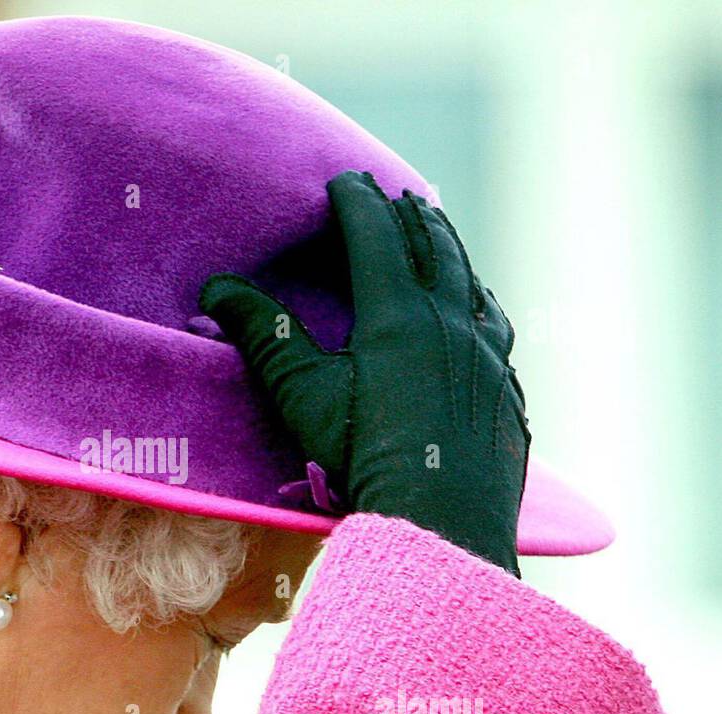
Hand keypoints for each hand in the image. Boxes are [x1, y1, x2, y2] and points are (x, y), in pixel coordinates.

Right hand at [199, 170, 529, 575]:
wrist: (442, 524)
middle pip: (431, 245)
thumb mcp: (301, 396)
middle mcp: (452, 321)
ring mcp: (487, 354)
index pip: (376, 235)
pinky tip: (479, 305)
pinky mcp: (506, 389)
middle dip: (407, 213)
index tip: (344, 181)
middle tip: (392, 193)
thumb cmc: (363, 459)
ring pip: (470, 279)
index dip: (357, 202)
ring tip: (435, 229)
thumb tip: (216, 289)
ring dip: (449, 246)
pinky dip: (479, 298)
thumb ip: (264, 335)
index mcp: (399, 313)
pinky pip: (496, 324)